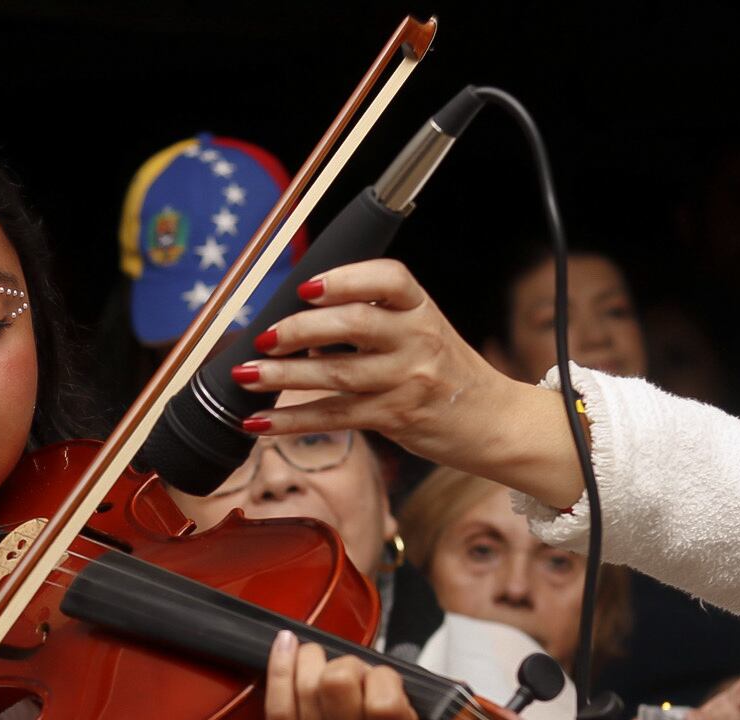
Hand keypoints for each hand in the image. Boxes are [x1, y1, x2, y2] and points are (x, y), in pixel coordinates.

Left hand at [230, 260, 584, 507]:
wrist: (494, 421)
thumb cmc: (444, 371)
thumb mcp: (422, 329)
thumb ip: (372, 318)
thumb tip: (295, 321)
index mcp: (421, 307)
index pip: (389, 279)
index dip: (346, 279)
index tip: (307, 286)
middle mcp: (417, 339)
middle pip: (354, 326)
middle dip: (300, 329)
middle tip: (262, 335)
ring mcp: (407, 380)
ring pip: (338, 374)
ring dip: (284, 375)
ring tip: (245, 375)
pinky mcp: (395, 418)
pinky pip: (335, 417)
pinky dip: (292, 419)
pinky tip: (260, 421)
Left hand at [263, 631, 439, 719]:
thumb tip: (407, 677)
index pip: (386, 700)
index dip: (381, 676)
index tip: (378, 682)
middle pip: (339, 684)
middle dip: (343, 663)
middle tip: (344, 673)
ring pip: (304, 691)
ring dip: (308, 660)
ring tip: (313, 657)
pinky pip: (276, 712)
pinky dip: (277, 671)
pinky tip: (284, 647)